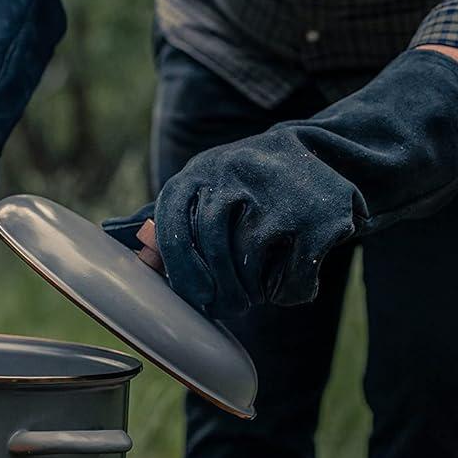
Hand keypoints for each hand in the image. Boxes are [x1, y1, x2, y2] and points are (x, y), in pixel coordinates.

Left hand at [111, 48, 457, 313]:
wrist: (332, 152)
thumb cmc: (252, 185)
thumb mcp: (207, 189)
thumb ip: (170, 222)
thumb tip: (124, 244)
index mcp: (196, 175)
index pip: (171, 230)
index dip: (179, 273)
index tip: (194, 298)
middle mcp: (230, 178)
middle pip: (211, 254)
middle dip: (220, 291)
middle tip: (232, 305)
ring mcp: (276, 196)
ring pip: (250, 269)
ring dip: (256, 290)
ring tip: (263, 284)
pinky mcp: (318, 218)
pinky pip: (293, 277)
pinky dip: (293, 290)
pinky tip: (295, 276)